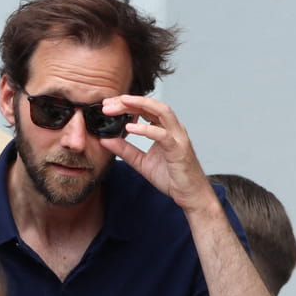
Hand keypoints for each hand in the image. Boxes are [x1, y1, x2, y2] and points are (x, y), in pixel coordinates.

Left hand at [99, 95, 216, 214]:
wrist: (190, 194)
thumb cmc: (172, 177)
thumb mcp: (141, 162)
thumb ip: (124, 150)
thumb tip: (105, 140)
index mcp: (164, 129)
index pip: (144, 109)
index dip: (126, 104)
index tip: (107, 104)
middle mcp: (172, 128)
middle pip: (151, 105)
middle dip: (129, 101)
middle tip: (108, 103)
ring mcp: (177, 137)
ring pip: (161, 112)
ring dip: (140, 105)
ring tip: (122, 103)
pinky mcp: (178, 149)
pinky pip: (162, 135)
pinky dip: (146, 129)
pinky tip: (130, 127)